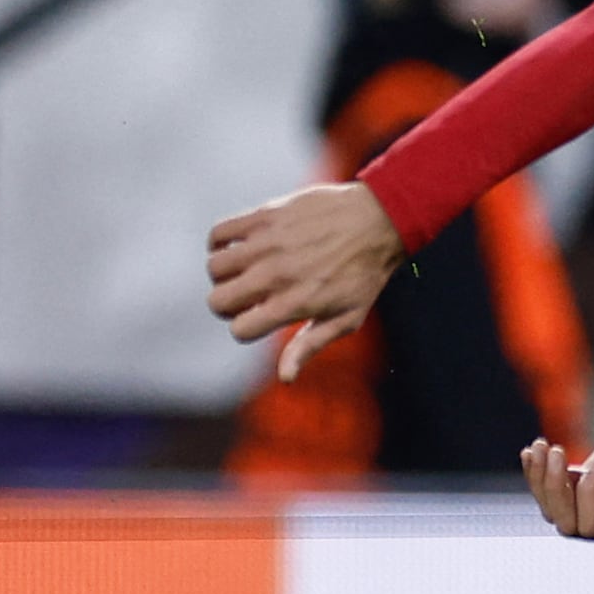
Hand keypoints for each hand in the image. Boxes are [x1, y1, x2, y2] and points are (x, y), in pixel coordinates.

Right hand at [206, 181, 404, 377]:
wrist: (380, 220)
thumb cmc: (365, 274)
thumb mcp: (347, 317)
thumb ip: (310, 346)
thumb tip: (285, 378)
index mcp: (295, 303)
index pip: (240, 329)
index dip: (245, 328)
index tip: (260, 318)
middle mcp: (276, 275)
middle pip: (218, 301)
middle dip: (228, 306)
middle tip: (248, 298)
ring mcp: (268, 244)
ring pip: (214, 268)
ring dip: (224, 275)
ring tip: (246, 272)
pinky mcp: (264, 216)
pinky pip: (218, 234)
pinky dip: (219, 244)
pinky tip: (240, 249)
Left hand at [522, 415, 593, 544]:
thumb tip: (583, 486)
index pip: (592, 526)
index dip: (587, 496)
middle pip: (566, 522)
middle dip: (555, 488)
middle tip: (556, 452)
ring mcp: (592, 509)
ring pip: (551, 508)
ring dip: (540, 476)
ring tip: (540, 447)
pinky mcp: (578, 491)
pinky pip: (547, 491)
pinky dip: (535, 471)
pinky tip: (531, 451)